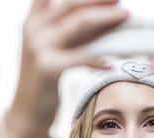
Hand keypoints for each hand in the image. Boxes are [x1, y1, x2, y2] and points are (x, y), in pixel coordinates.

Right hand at [6, 0, 127, 137]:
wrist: (28, 110)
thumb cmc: (47, 78)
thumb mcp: (59, 49)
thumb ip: (77, 34)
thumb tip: (107, 18)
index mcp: (36, 20)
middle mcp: (34, 28)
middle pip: (73, 6)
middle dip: (100, 0)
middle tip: (121, 1)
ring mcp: (38, 46)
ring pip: (78, 25)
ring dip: (105, 19)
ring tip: (125, 18)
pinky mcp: (46, 67)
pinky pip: (79, 57)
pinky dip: (97, 59)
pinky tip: (111, 64)